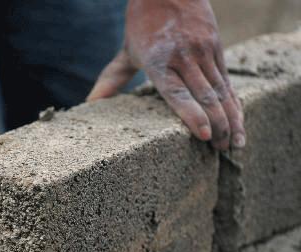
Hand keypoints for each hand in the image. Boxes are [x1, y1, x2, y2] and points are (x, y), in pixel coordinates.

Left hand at [88, 0, 244, 149]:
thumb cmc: (143, 24)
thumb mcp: (127, 51)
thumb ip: (112, 79)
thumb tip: (90, 103)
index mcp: (160, 62)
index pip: (178, 93)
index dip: (191, 115)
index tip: (203, 134)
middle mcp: (185, 58)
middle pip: (205, 96)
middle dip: (216, 126)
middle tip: (220, 150)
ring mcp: (204, 52)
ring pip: (222, 91)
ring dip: (231, 119)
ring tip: (235, 144)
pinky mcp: (217, 48)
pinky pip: (227, 81)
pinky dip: (234, 103)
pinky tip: (239, 121)